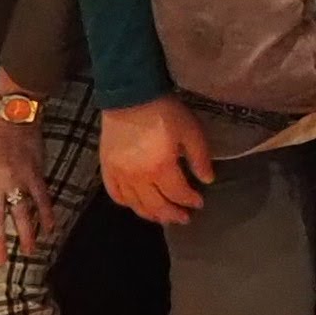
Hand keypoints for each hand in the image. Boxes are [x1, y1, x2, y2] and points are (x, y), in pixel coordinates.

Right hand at [101, 93, 216, 225]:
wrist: (130, 96)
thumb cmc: (164, 112)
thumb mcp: (190, 131)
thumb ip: (200, 158)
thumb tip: (208, 180)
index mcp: (161, 168)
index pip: (178, 193)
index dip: (190, 200)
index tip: (199, 202)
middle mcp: (138, 177)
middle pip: (157, 206)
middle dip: (172, 215)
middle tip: (184, 218)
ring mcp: (120, 175)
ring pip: (135, 205)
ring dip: (151, 214)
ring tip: (162, 217)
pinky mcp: (107, 168)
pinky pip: (115, 194)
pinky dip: (127, 203)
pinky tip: (136, 204)